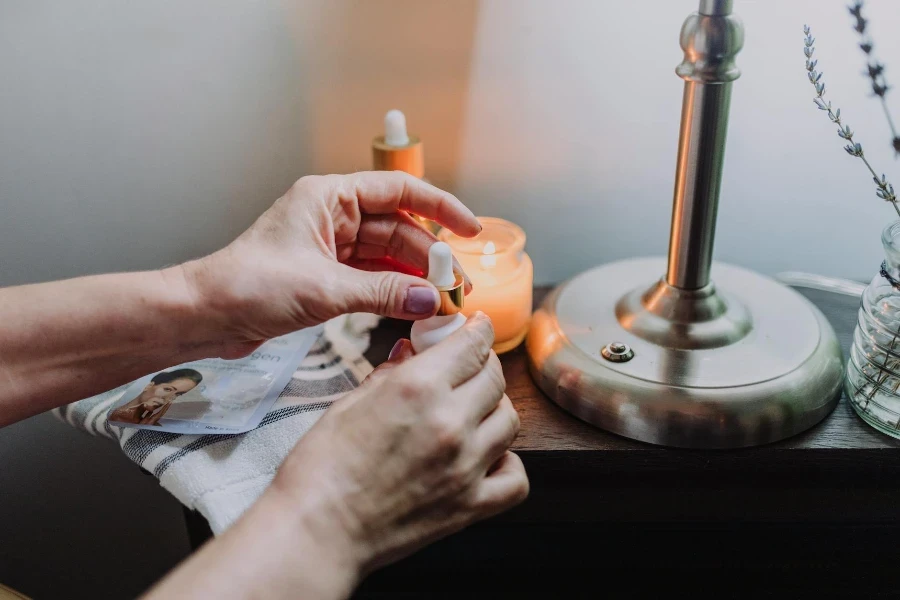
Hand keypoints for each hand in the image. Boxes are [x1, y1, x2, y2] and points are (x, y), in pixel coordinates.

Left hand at [179, 172, 479, 357]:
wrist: (206, 314)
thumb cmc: (248, 286)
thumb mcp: (323, 288)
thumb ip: (383, 292)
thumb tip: (431, 298)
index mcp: (329, 198)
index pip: (399, 191)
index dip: (440, 207)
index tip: (470, 229)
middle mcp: (333, 216)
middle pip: (398, 228)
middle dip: (430, 257)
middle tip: (458, 285)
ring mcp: (330, 246)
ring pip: (388, 256)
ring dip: (415, 277)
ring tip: (443, 300)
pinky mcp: (326, 275)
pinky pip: (373, 277)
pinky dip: (394, 291)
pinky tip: (415, 306)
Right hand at [270, 313, 527, 578]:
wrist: (315, 531)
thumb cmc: (321, 468)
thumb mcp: (348, 403)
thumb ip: (390, 373)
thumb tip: (411, 352)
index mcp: (417, 387)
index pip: (472, 345)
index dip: (478, 330)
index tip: (477, 328)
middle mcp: (450, 421)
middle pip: (495, 378)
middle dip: (485, 365)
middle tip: (470, 368)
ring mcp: (465, 466)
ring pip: (510, 421)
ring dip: (495, 410)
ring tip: (475, 413)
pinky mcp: (469, 506)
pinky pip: (516, 479)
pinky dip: (508, 465)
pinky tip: (488, 459)